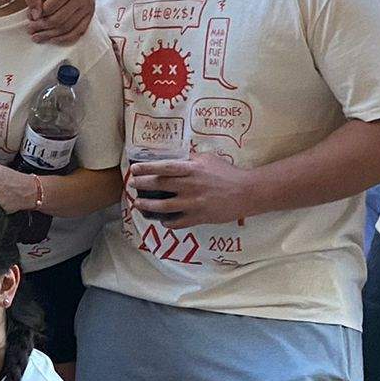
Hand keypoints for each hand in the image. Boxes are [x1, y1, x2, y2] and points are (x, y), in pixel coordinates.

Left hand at [24, 0, 93, 43]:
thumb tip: (34, 16)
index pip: (50, 8)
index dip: (37, 15)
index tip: (29, 17)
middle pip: (59, 20)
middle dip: (42, 28)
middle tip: (30, 30)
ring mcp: (88, 6)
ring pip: (68, 28)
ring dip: (51, 36)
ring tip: (37, 37)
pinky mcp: (91, 14)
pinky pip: (78, 32)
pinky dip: (65, 39)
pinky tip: (52, 40)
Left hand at [127, 153, 254, 227]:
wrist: (247, 192)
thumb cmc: (228, 173)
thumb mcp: (208, 159)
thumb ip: (190, 159)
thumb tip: (175, 158)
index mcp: (192, 169)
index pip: (163, 167)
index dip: (146, 168)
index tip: (134, 169)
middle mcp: (190, 185)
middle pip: (159, 186)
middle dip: (142, 185)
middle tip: (132, 185)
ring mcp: (193, 203)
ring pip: (163, 207)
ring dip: (147, 206)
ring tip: (138, 204)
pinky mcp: (199, 217)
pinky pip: (177, 222)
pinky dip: (167, 222)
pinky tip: (162, 220)